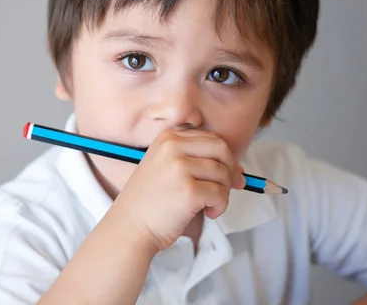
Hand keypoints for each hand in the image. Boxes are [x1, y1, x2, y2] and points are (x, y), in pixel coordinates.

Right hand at [110, 129, 245, 251]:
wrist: (129, 227)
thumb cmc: (150, 202)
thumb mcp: (165, 166)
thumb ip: (194, 158)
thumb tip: (237, 167)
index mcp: (168, 138)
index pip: (211, 138)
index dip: (227, 157)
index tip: (232, 173)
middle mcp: (172, 147)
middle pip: (221, 149)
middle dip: (231, 169)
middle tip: (233, 188)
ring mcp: (180, 168)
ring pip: (223, 173)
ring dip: (224, 192)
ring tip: (210, 205)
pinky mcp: (188, 190)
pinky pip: (220, 194)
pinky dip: (220, 206)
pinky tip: (208, 213)